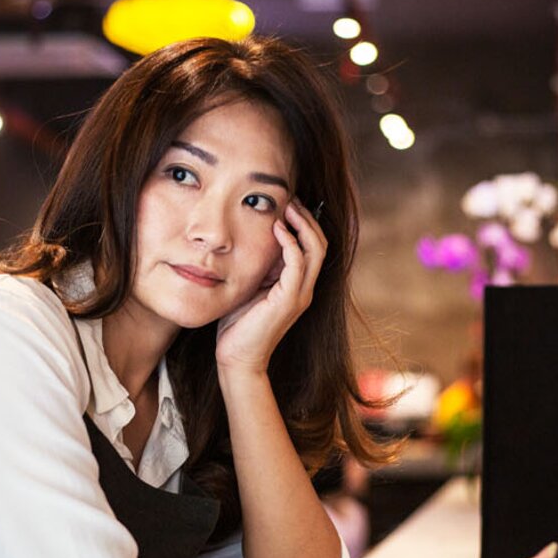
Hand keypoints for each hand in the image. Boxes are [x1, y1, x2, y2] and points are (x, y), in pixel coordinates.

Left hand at [215, 200, 326, 373]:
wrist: (237, 359)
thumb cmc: (238, 325)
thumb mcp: (249, 286)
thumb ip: (257, 266)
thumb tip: (251, 238)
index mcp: (297, 285)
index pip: (312, 246)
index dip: (303, 222)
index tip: (287, 202)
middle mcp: (304, 289)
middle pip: (320, 243)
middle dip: (307, 218)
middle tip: (290, 198)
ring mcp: (300, 295)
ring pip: (315, 250)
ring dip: (302, 225)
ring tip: (287, 207)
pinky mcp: (289, 301)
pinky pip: (298, 264)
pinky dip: (290, 243)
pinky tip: (277, 229)